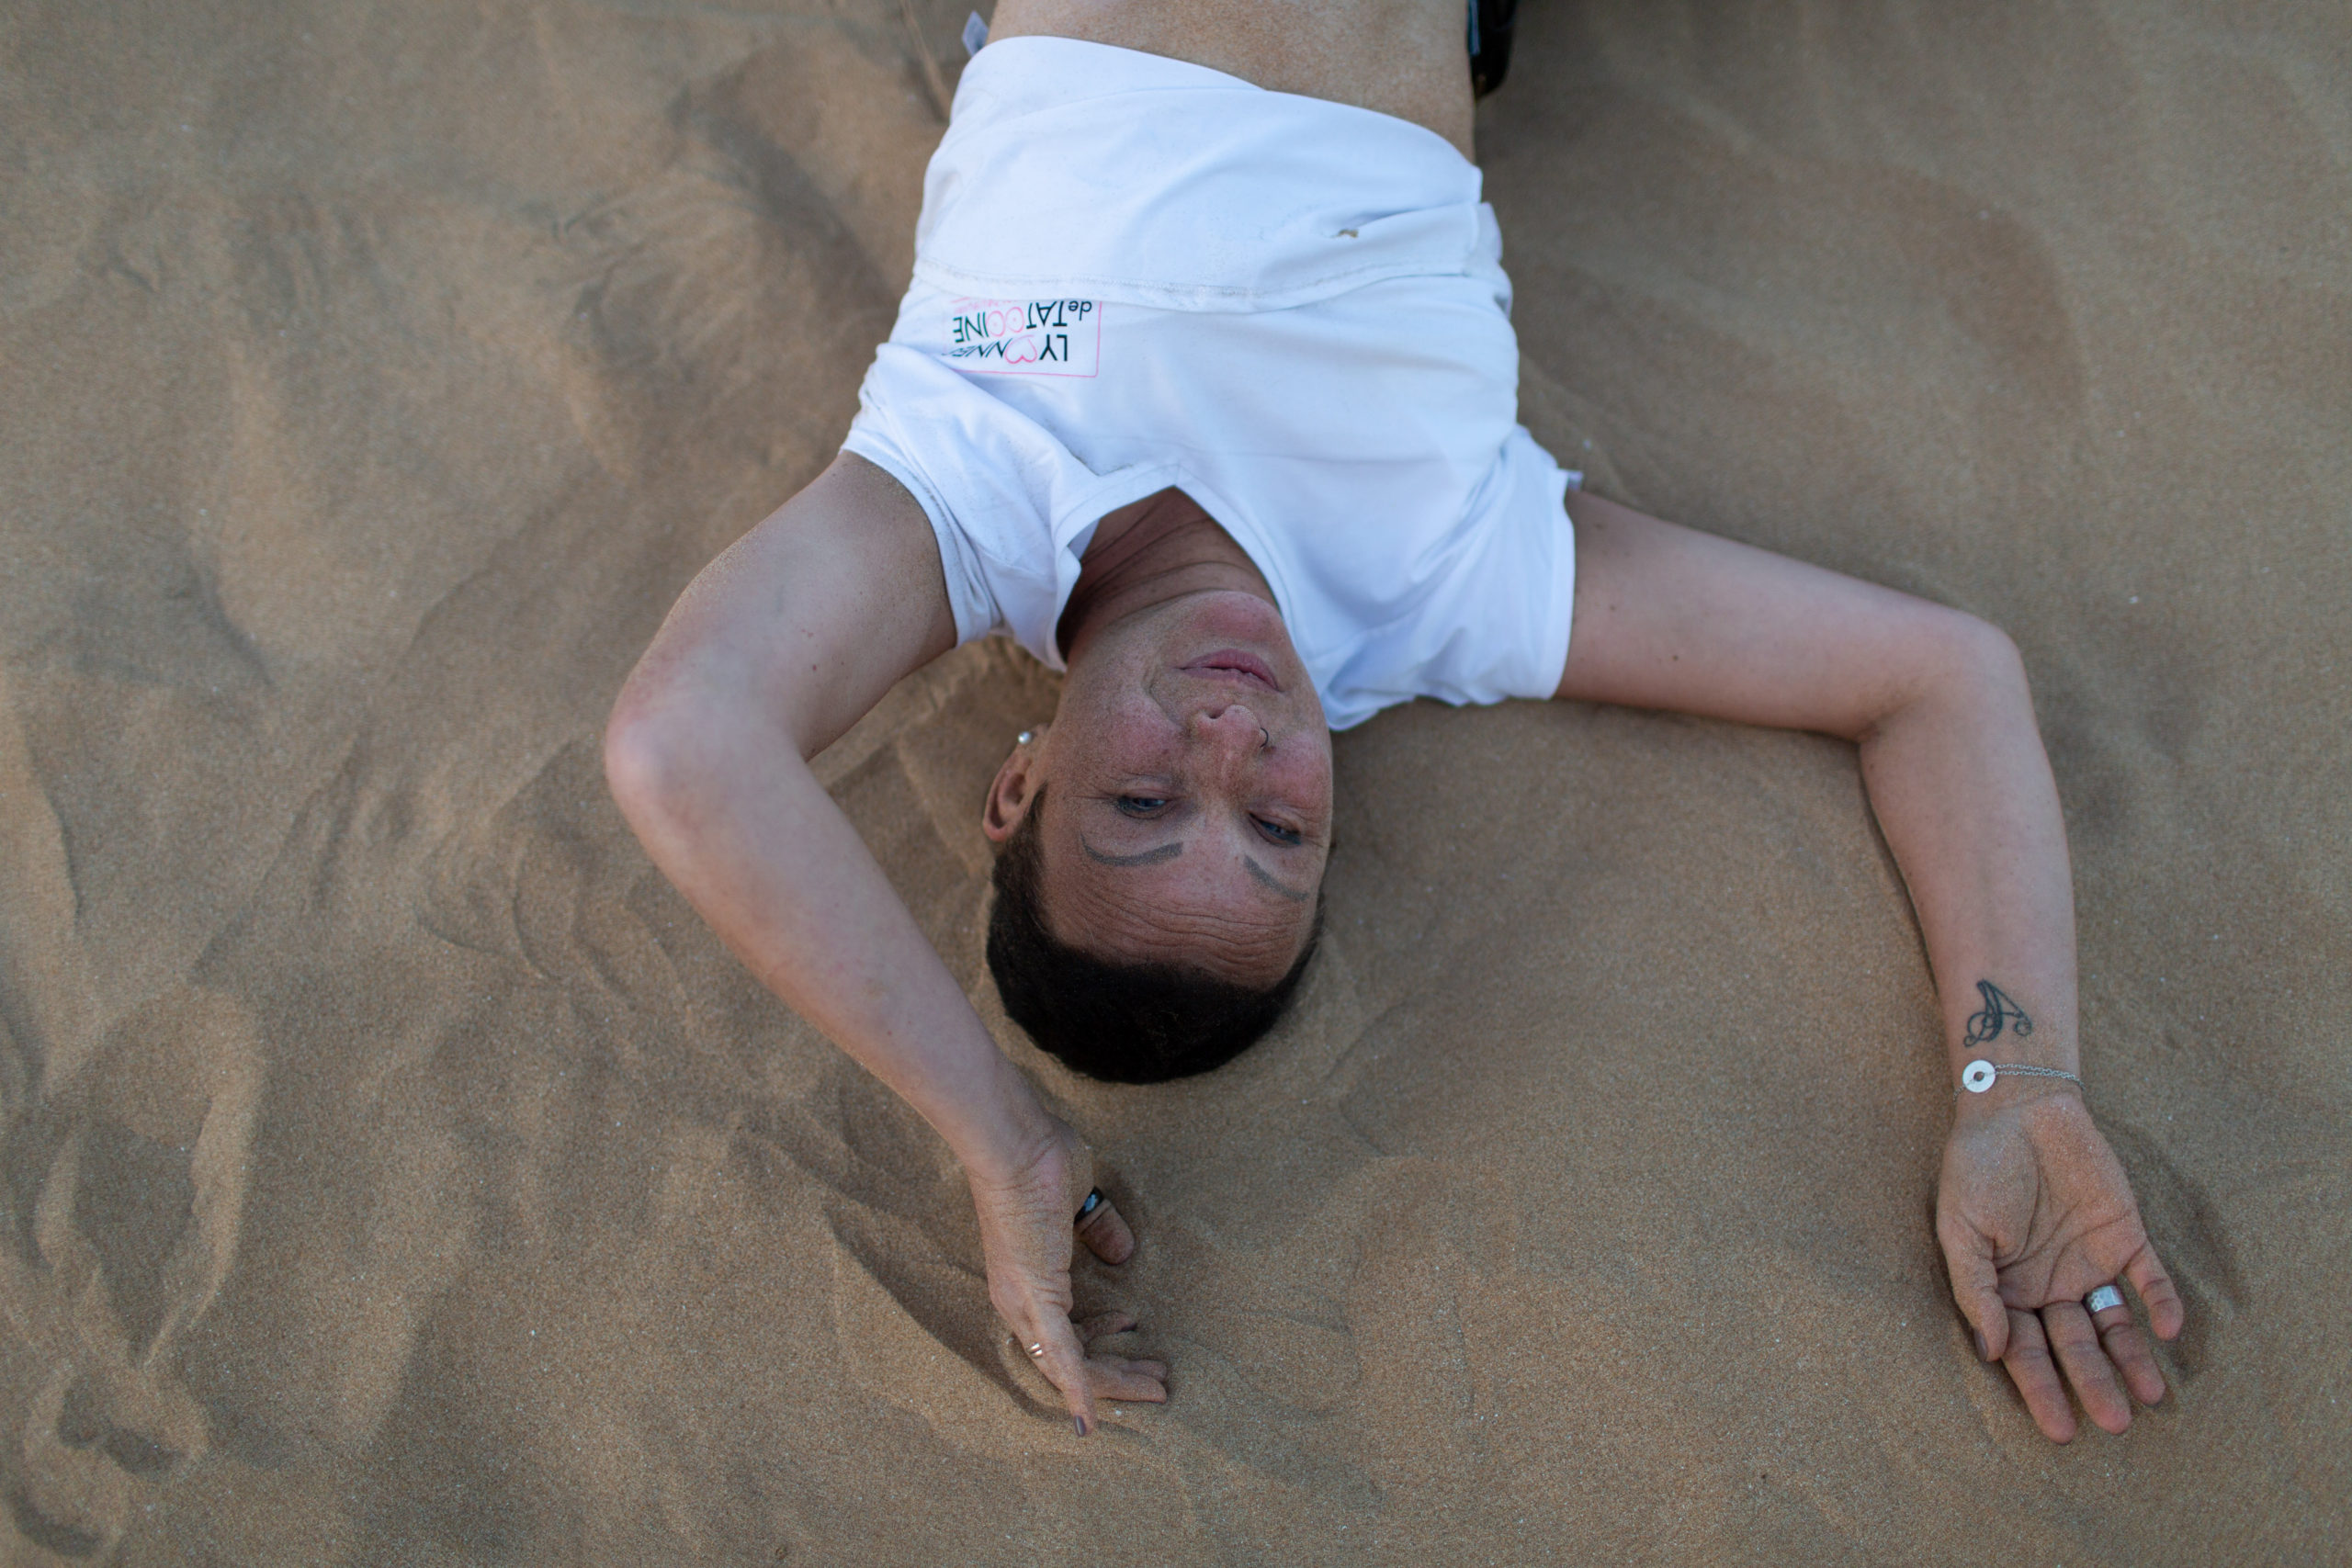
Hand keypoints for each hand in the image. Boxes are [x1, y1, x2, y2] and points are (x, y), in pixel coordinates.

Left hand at [966, 1118, 1167, 1433]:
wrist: (1015, 1142)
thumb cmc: (1040, 1160)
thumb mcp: (1078, 1204)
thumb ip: (1098, 1229)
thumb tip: (1123, 1253)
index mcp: (1028, 1280)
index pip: (1066, 1331)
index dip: (1103, 1340)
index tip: (1134, 1324)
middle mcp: (1020, 1302)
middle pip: (1071, 1360)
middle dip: (1120, 1375)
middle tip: (1160, 1381)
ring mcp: (1025, 1304)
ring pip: (1071, 1367)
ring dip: (1116, 1383)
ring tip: (1157, 1388)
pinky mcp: (1036, 1299)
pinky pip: (1060, 1358)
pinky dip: (1078, 1391)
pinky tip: (1091, 1422)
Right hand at [1936, 1089, 2184, 1440]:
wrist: (2017, 1107)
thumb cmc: (1976, 1167)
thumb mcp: (1959, 1229)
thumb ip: (1975, 1288)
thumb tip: (1991, 1350)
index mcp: (2008, 1289)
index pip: (2026, 1351)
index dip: (2042, 1389)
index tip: (2059, 1431)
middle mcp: (2051, 1284)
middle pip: (2076, 1345)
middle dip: (2094, 1384)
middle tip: (2114, 1424)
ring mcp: (2091, 1261)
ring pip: (2117, 1323)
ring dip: (2134, 1358)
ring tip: (2151, 1397)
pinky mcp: (2125, 1234)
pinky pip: (2149, 1277)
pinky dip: (2161, 1302)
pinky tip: (2168, 1329)